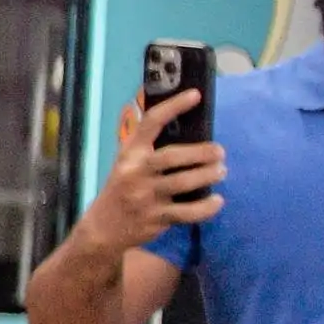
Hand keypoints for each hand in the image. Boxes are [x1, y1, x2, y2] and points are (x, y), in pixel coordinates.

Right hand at [80, 89, 224, 249]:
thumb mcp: (127, 165)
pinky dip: (207, 206)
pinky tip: (217, 200)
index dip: (174, 107)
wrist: (102, 229)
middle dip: (201, 152)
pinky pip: (188, 212)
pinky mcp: (156, 218)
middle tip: (219, 152)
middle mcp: (135, 173)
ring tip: (221, 171)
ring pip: (183, 183)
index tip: (195, 95)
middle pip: (172, 156)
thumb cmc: (122, 190)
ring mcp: (145, 197)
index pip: (150, 123)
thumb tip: (188, 133)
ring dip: (208, 175)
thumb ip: (149, 150)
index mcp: (129, 154)